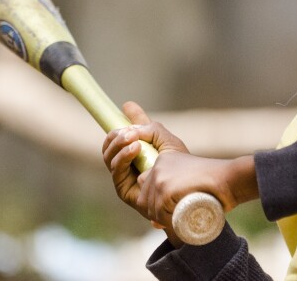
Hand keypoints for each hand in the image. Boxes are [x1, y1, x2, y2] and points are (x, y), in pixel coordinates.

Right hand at [102, 101, 188, 221]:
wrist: (188, 187)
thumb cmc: (180, 165)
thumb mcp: (166, 140)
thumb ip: (148, 126)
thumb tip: (128, 107)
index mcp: (138, 151)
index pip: (123, 135)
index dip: (122, 121)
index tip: (126, 106)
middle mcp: (128, 164)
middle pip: (109, 147)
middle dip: (115, 135)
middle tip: (128, 129)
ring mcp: (125, 176)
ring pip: (108, 157)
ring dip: (118, 144)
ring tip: (132, 137)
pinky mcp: (124, 189)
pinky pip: (116, 170)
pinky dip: (123, 156)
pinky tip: (134, 148)